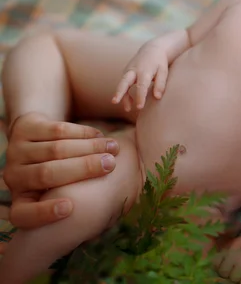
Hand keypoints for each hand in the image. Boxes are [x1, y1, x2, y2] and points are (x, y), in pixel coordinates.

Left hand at [4, 112, 118, 228]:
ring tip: (114, 147)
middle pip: (47, 174)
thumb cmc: (58, 175)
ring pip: (55, 149)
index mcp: (21, 201)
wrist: (35, 138)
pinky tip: (100, 136)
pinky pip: (57, 130)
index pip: (23, 215)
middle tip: (111, 164)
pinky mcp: (26, 129)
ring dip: (89, 147)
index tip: (69, 208)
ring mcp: (17, 151)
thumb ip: (75, 203)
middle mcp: (14, 177)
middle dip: (83, 168)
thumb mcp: (59, 193)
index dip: (43, 213)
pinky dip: (82, 133)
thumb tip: (107, 223)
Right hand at [112, 42, 168, 110]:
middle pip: (124, 82)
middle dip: (119, 92)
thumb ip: (161, 84)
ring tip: (127, 109)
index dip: (140, 96)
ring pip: (122, 84)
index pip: (141, 86)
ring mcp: (128, 71)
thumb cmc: (159, 63)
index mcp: (144, 70)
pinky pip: (124, 85)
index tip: (139, 107)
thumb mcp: (163, 71)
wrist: (152, 49)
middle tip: (114, 101)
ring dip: (122, 96)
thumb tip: (157, 97)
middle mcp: (134, 70)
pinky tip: (129, 105)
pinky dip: (125, 94)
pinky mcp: (126, 73)